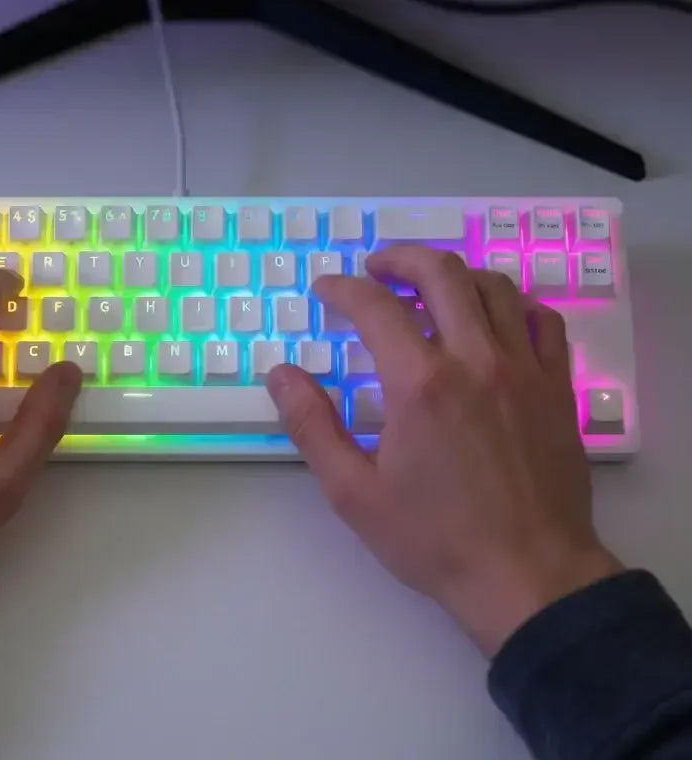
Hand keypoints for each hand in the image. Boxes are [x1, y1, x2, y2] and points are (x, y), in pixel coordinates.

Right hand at [268, 247, 621, 656]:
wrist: (530, 579)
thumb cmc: (435, 539)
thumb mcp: (353, 493)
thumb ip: (312, 426)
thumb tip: (280, 374)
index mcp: (420, 383)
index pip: (374, 306)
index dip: (342, 288)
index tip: (325, 291)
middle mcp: (474, 359)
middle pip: (440, 273)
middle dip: (399, 257)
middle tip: (375, 268)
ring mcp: (524, 369)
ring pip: (492, 287)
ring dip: (454, 274)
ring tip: (429, 287)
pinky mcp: (557, 387)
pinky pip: (542, 321)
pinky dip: (513, 304)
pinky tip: (493, 316)